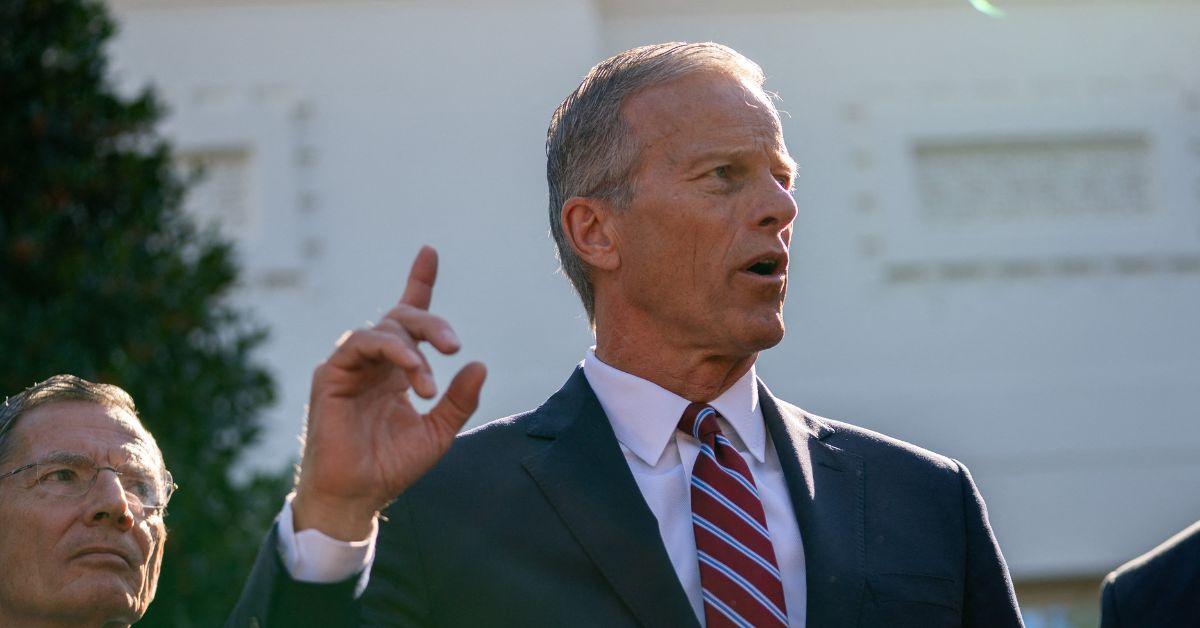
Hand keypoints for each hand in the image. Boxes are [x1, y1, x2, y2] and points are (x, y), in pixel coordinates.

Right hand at [292, 245, 486, 540]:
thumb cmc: (392, 465)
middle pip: (402, 318)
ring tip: (429, 383)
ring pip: (384, 329)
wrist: (357, 496)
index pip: (408, 318)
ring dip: (413, 347)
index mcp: (397, 369)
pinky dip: (392, 351)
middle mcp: (374, 362)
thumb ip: (459, 399)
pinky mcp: (332, 374)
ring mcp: (351, 366)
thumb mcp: (438, 432)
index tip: (429, 251)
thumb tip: (480, 364)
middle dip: (431, 322)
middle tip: (454, 345)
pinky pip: (362, 343)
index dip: (418, 282)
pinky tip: (413, 373)